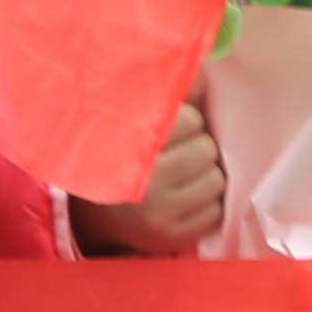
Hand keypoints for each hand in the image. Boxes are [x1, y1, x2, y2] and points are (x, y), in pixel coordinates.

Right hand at [69, 95, 224, 256]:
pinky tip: (184, 200)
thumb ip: (170, 95)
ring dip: (205, 176)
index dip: (187, 122)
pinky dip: (205, 205)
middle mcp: (145, 183)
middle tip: (179, 154)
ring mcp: (159, 215)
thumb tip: (204, 73)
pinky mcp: (171, 238)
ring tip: (183, 177)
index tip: (171, 130)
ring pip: (216, 180)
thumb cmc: (122, 157)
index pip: (190, 119)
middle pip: (207, 149)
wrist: (95, 216)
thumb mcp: (131, 122)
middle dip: (198, 148)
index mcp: (132, 145)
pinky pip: (215, 213)